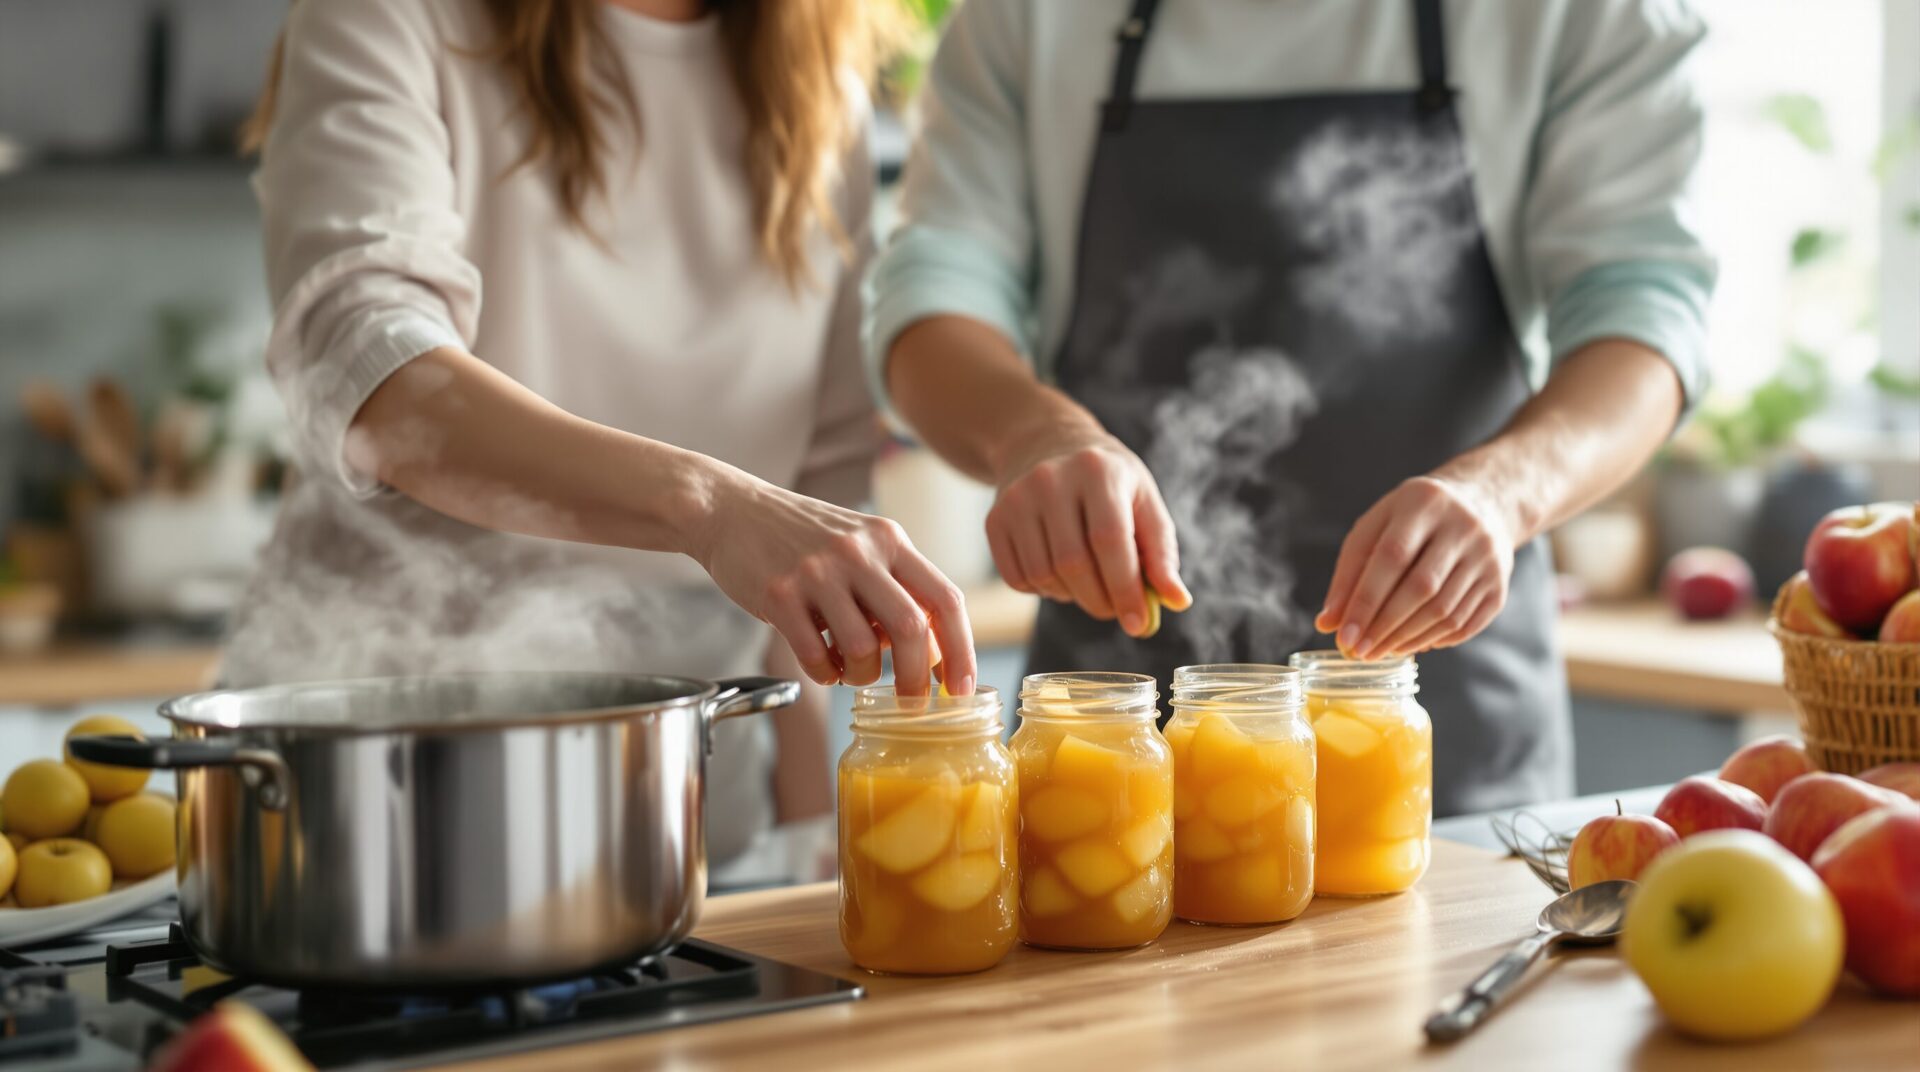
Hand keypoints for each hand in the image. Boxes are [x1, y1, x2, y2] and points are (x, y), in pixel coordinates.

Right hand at [692, 472, 973, 695]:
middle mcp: (858, 552)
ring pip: (862, 648)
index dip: (963, 652)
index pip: (945, 599)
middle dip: (916, 678)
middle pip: (910, 628)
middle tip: (912, 703)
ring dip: (863, 675)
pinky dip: (826, 674)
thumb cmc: (805, 538)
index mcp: (890, 540)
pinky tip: (823, 665)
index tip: (962, 690)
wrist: (732, 509)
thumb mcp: (861, 546)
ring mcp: (818, 573)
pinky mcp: (779, 594)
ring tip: (851, 669)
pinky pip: (816, 656)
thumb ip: (897, 588)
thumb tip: (935, 653)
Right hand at [988, 425, 1189, 634]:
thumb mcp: (1143, 502)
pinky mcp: (994, 519)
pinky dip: (1043, 590)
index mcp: (1097, 471)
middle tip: (1116, 611)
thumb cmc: (1108, 482)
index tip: (1138, 624)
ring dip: (1071, 596)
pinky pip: (1017, 579)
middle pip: (1073, 563)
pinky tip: (1058, 573)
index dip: (1125, 588)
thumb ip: (1161, 553)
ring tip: (1088, 582)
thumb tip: (1178, 601)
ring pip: (1044, 575)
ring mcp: (1016, 499)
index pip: (1109, 540)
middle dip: (1100, 601)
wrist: (1046, 445)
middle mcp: (1050, 480)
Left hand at [1316, 475, 1515, 658]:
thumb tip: (1328, 623)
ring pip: (1445, 610)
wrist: (1481, 507)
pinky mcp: (1500, 585)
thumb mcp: (1376, 529)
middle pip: (1421, 587)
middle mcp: (1463, 527)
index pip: (1392, 557)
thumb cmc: (1412, 521)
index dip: (1366, 601)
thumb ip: (1349, 573)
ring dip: (1407, 638)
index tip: (1344, 636)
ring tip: (1379, 651)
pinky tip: (1410, 646)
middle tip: (1359, 652)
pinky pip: (1466, 624)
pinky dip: (1433, 640)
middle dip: (1384, 626)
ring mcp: (1487, 557)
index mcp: (1424, 502)